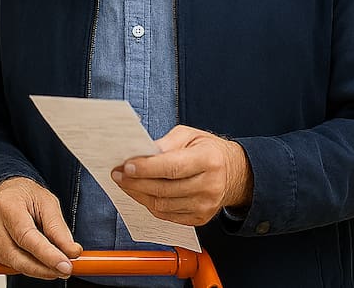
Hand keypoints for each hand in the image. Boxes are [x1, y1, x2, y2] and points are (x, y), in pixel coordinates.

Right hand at [0, 177, 82, 279]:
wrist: (5, 192)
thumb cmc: (25, 195)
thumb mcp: (47, 202)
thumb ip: (59, 228)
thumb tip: (71, 252)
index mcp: (7, 204)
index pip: (26, 236)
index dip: (47, 255)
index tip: (65, 265)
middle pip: (17, 257)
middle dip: (44, 268)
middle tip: (65, 269)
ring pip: (14, 264)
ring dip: (37, 267)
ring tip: (53, 258)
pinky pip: (8, 265)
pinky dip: (25, 264)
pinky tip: (34, 254)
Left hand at [112, 125, 253, 225]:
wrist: (236, 174)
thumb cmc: (210, 151)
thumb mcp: (190, 135)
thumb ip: (166, 143)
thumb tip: (141, 154)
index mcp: (208, 160)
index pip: (172, 167)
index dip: (146, 168)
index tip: (126, 166)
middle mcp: (209, 185)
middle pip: (164, 189)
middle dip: (135, 182)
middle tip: (117, 174)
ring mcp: (205, 205)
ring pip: (162, 205)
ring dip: (138, 195)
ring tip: (124, 183)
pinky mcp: (199, 218)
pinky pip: (166, 215)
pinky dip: (149, 204)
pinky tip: (140, 193)